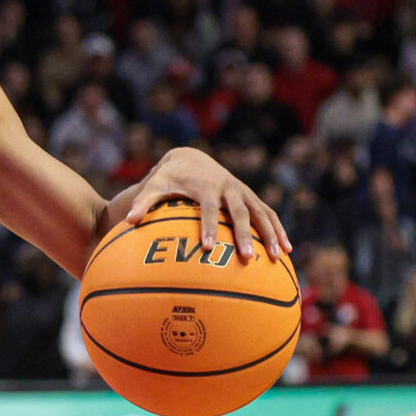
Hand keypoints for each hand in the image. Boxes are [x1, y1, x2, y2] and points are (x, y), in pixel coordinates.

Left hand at [119, 148, 290, 260]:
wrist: (191, 158)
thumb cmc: (170, 176)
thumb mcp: (155, 185)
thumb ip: (143, 202)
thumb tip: (129, 220)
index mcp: (206, 186)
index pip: (209, 208)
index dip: (209, 226)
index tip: (207, 247)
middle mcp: (228, 188)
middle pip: (240, 213)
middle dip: (244, 235)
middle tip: (247, 258)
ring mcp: (242, 192)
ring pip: (261, 213)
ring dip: (270, 234)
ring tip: (277, 256)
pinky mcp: (250, 197)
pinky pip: (268, 214)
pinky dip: (278, 230)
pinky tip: (286, 250)